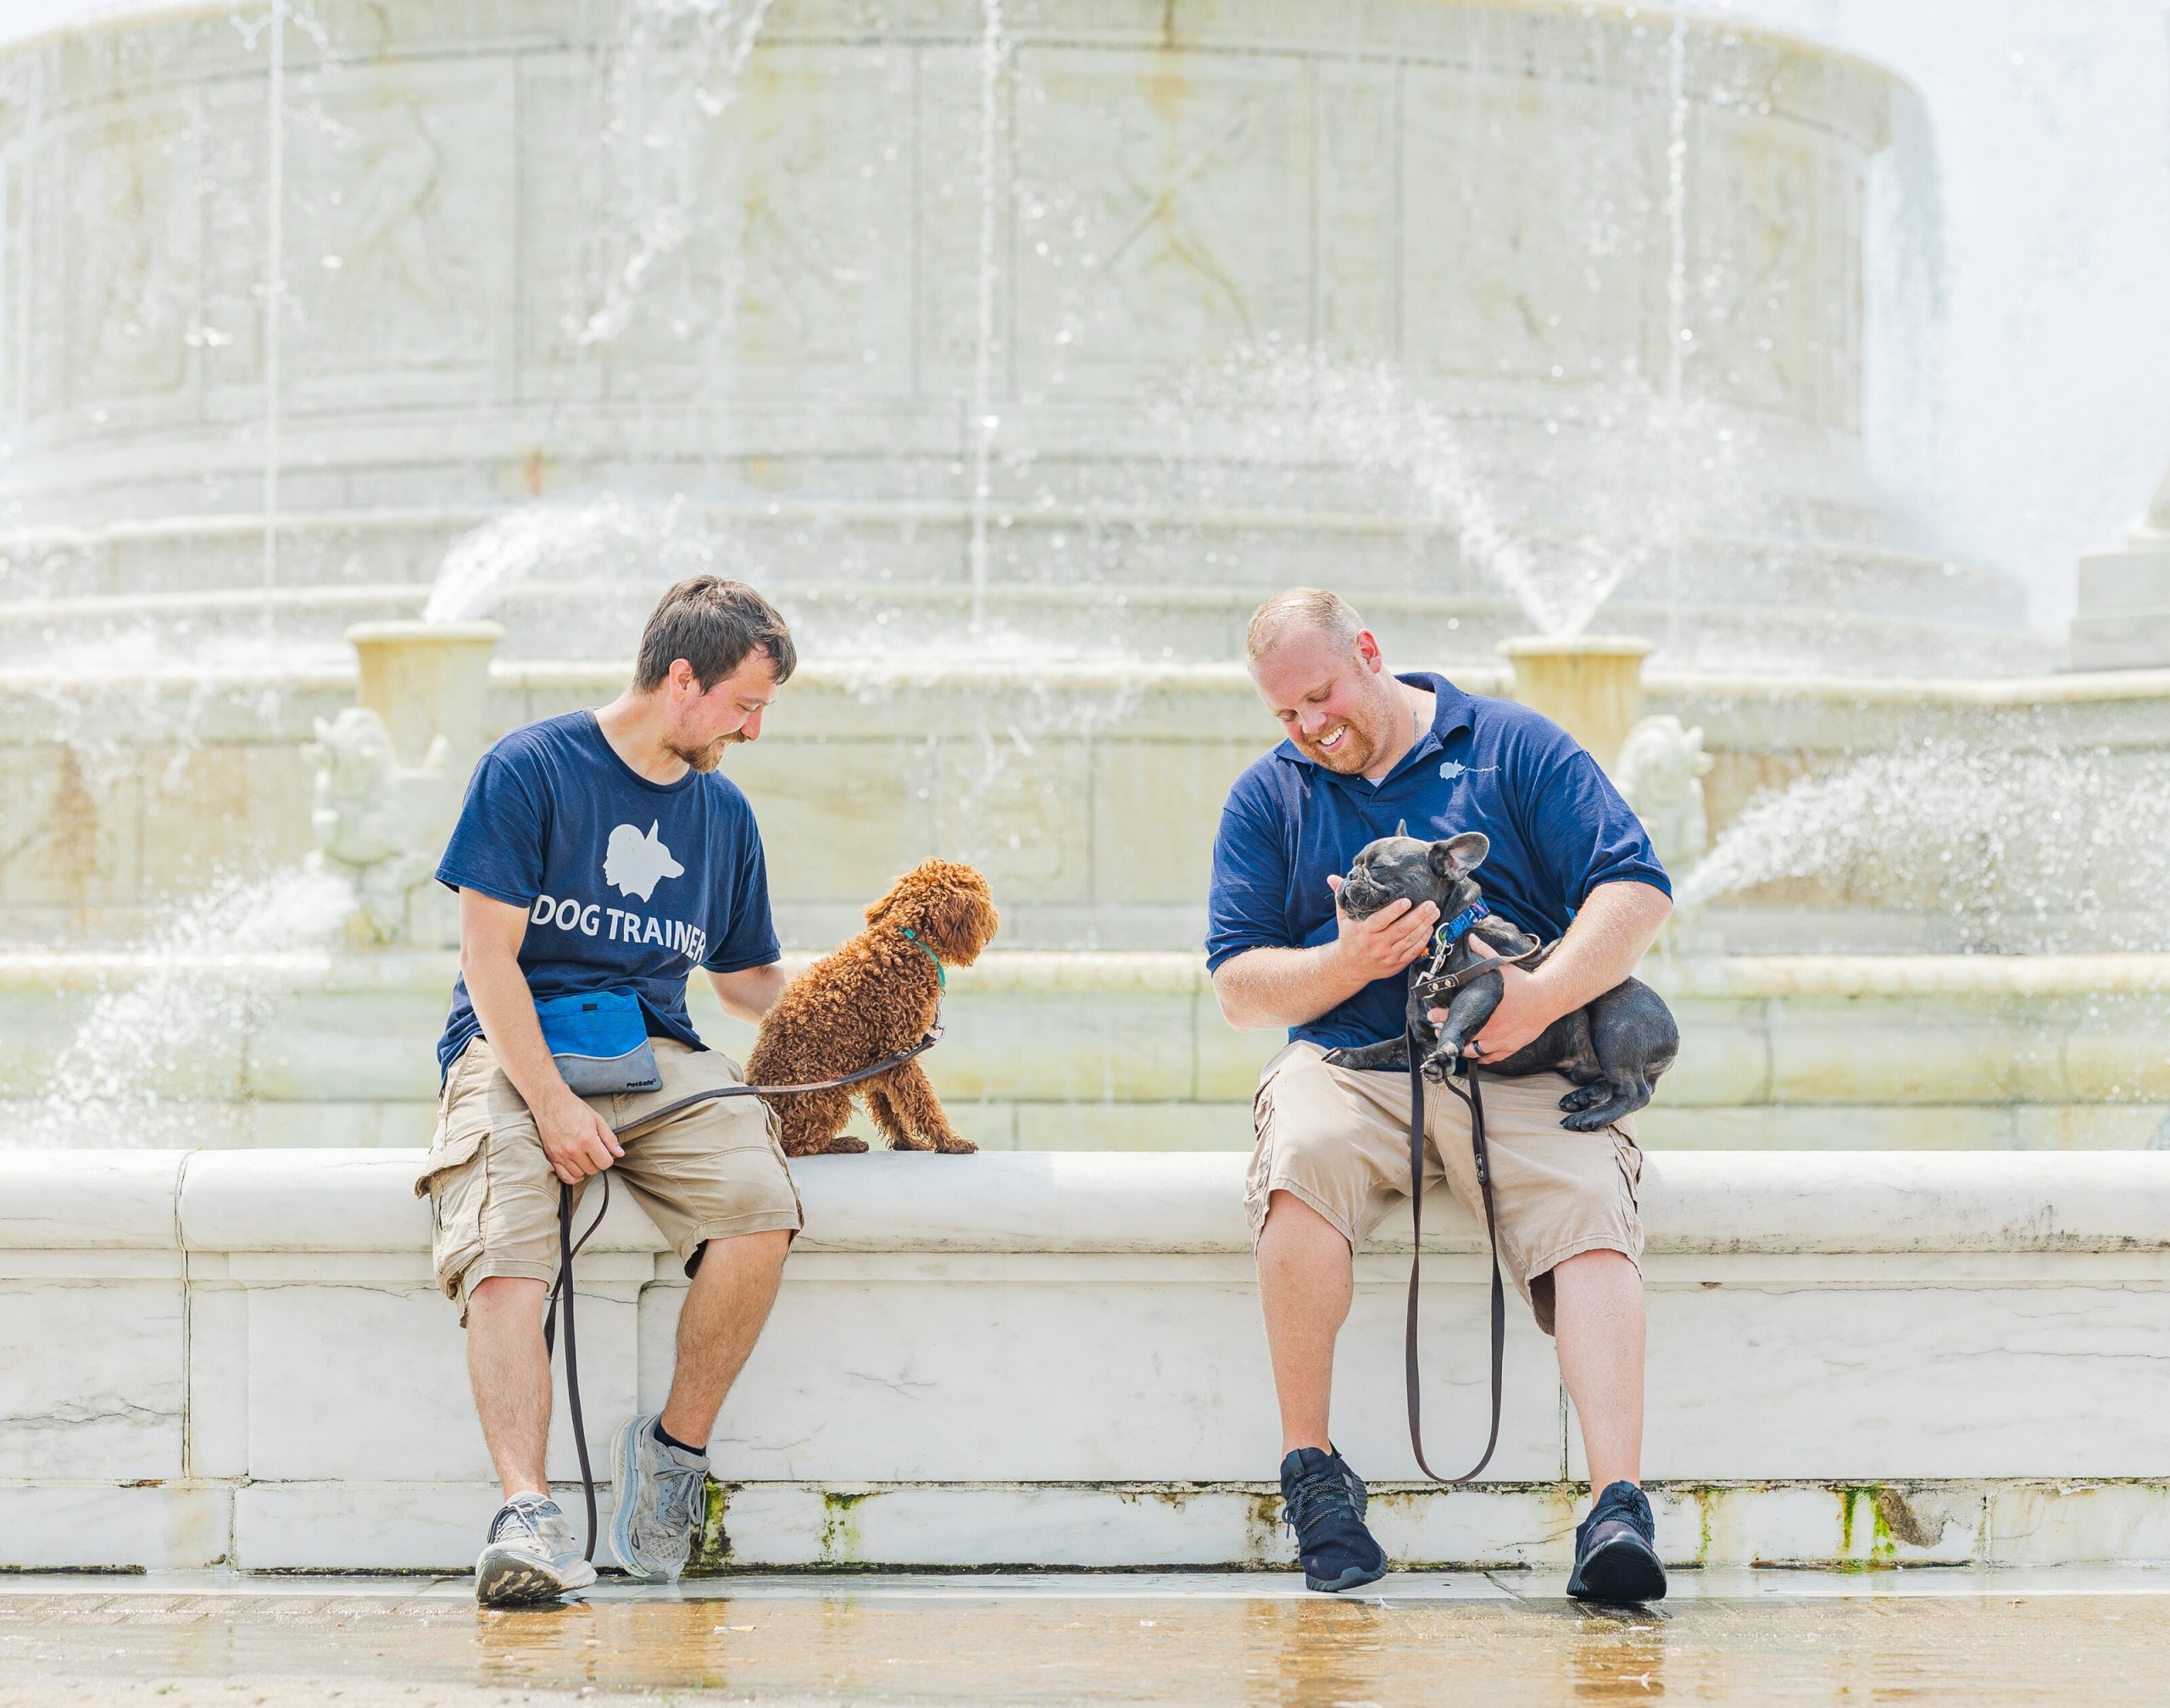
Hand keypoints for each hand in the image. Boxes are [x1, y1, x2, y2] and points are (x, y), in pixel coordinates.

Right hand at [537, 1093, 623, 1184]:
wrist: (551, 1103)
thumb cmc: (574, 1108)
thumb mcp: (597, 1120)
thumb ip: (609, 1138)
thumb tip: (619, 1153)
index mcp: (587, 1139)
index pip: (605, 1163)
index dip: (608, 1159)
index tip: (605, 1152)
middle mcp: (573, 1149)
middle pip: (593, 1170)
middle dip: (596, 1162)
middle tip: (594, 1152)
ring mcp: (561, 1155)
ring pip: (579, 1174)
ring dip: (584, 1168)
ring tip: (584, 1156)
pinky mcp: (551, 1157)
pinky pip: (564, 1177)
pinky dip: (572, 1176)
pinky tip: (576, 1167)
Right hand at [1327, 874, 1437, 980]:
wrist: (1350, 967)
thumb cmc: (1349, 938)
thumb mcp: (1343, 918)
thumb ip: (1341, 897)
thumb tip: (1332, 878)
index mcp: (1364, 932)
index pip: (1380, 921)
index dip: (1394, 911)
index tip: (1407, 901)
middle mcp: (1376, 945)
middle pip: (1401, 930)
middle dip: (1418, 917)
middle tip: (1431, 904)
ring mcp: (1387, 956)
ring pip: (1410, 940)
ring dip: (1425, 926)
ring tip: (1435, 913)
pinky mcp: (1396, 964)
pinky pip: (1413, 952)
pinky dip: (1423, 940)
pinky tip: (1429, 928)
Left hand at [1432, 963, 1556, 1061]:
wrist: (1547, 998)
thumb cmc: (1524, 984)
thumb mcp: (1502, 966)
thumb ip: (1485, 953)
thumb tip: (1472, 939)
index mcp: (1483, 1008)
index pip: (1454, 1015)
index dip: (1440, 1015)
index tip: (1431, 1014)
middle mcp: (1489, 1027)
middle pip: (1461, 1035)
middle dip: (1447, 1033)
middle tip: (1440, 1031)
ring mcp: (1499, 1039)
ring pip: (1473, 1051)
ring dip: (1463, 1047)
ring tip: (1456, 1042)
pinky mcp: (1509, 1047)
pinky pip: (1490, 1058)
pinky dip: (1481, 1057)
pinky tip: (1476, 1053)